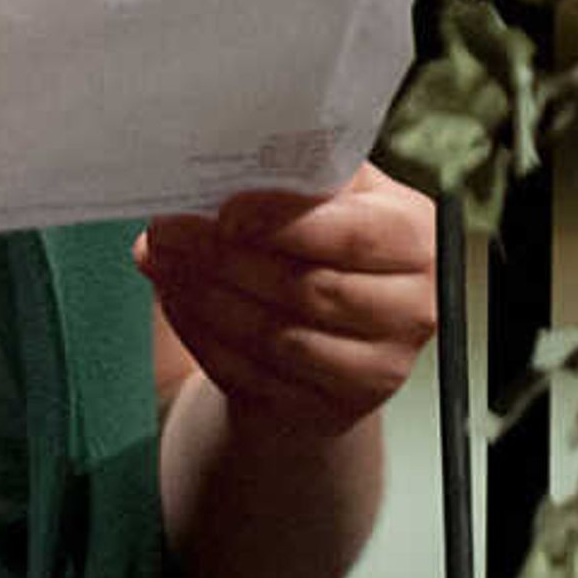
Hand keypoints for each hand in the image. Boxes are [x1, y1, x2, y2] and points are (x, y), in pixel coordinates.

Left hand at [137, 164, 436, 437]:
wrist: (335, 326)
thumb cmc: (328, 239)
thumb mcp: (335, 195)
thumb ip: (299, 178)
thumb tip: (225, 168)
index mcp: (417, 237)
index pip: (351, 235)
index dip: (284, 223)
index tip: (223, 210)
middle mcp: (412, 307)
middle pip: (309, 288)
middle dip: (226, 258)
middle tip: (166, 230)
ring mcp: (377, 368)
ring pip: (276, 336)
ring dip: (206, 297)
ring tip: (159, 261)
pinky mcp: (333, 409)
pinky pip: (255, 375)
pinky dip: (204, 336)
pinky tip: (175, 300)